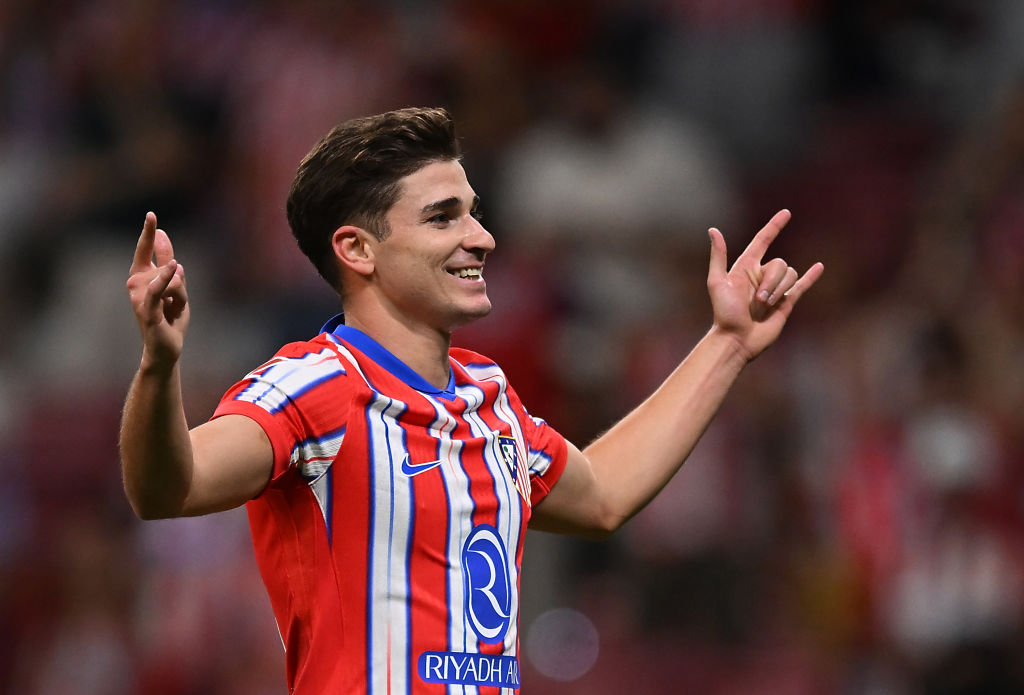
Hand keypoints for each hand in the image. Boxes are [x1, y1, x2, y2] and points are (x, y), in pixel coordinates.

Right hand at [126, 212, 189, 369]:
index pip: (144, 250)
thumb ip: (171, 270)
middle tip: (175, 304)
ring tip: (173, 312)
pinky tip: (174, 267)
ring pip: (173, 279)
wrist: (166, 349)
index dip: (148, 232)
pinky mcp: (148, 310)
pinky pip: (158, 289)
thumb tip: (172, 256)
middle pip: (169, 267)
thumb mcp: (176, 290)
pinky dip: (166, 279)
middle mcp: (136, 284)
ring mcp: (140, 297)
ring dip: (182, 296)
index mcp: (141, 277)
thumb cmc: (170, 319)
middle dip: (181, 284)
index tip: (151, 214)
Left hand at [706, 209, 822, 360]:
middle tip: (758, 301)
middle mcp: (761, 275)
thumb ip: (718, 256)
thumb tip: (713, 229)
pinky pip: (802, 285)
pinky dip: (811, 277)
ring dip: (780, 289)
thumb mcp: (717, 282)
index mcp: (745, 267)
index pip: (763, 241)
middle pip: (780, 263)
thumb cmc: (724, 313)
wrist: (737, 340)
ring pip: (790, 275)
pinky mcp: (786, 303)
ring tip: (765, 306)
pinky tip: (819, 267)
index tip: (786, 213)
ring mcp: (774, 289)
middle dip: (771, 281)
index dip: (774, 226)